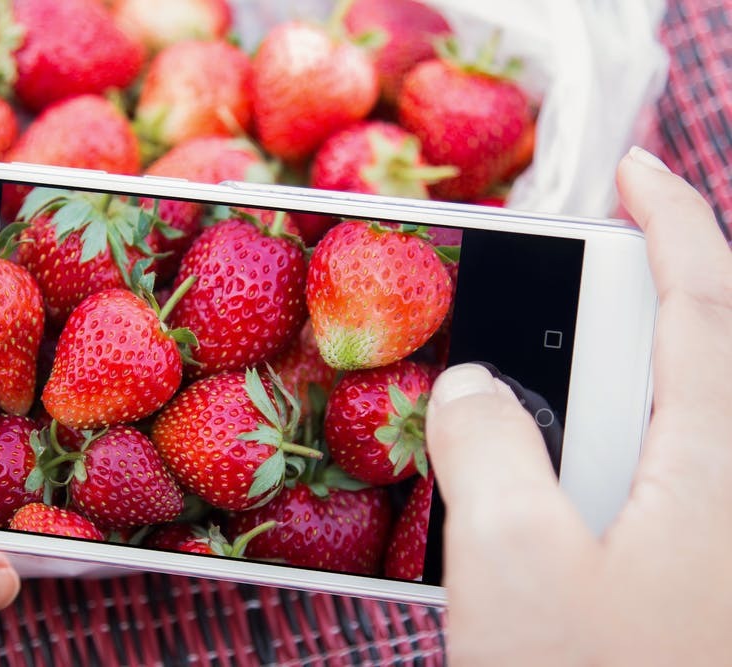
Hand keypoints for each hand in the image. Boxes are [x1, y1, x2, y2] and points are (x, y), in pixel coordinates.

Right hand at [425, 147, 731, 663]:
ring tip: (505, 429)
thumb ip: (487, 448)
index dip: (676, 221)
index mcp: (711, 467)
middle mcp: (720, 495)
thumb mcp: (514, 562)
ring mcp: (701, 545)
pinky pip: (627, 497)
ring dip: (579, 412)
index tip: (637, 169)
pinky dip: (575, 474)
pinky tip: (516, 512)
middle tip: (538, 309)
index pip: (704, 302)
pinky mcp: (676, 587)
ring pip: (645, 437)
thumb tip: (471, 387)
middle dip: (613, 317)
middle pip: (680, 363)